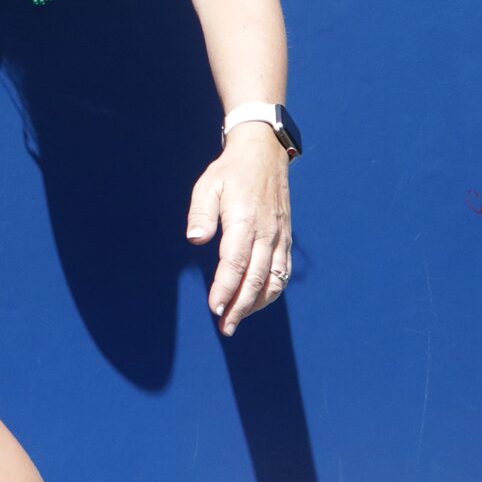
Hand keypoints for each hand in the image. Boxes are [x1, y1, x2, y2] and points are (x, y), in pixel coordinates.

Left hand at [187, 122, 292, 334]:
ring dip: (257, 304)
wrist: (264, 154)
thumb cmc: (230, 172)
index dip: (225, 288)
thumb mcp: (208, 184)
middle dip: (240, 306)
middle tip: (225, 327)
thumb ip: (200, 213)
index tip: (214, 308)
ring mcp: (279, 237)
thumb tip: (196, 240)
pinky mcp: (285, 239)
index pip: (235, 263)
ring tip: (237, 319)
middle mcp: (267, 232)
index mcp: (245, 220)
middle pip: (256, 278)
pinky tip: (257, 302)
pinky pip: (283, 272)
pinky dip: (271, 291)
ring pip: (273, 280)